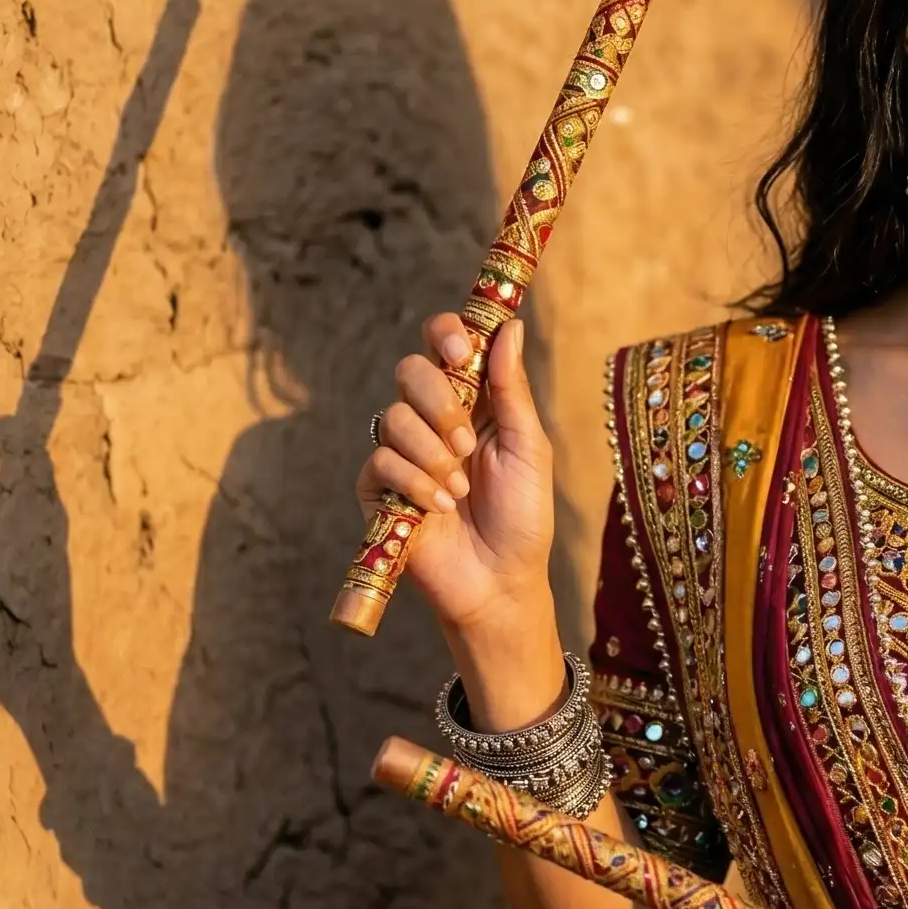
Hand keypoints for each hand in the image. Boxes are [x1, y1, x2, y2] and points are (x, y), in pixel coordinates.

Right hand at [356, 315, 555, 656]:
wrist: (500, 581)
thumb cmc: (523, 517)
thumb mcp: (528, 448)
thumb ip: (512, 389)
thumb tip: (508, 327)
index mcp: (474, 402)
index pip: (445, 345)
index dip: (446, 335)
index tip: (460, 351)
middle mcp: (433, 420)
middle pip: (410, 370)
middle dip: (439, 401)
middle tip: (466, 441)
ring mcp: (403, 453)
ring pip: (394, 417)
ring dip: (433, 454)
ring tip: (460, 491)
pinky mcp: (379, 488)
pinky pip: (382, 462)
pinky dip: (415, 483)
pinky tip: (440, 509)